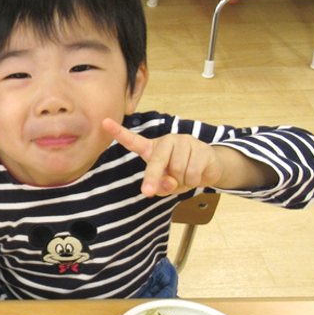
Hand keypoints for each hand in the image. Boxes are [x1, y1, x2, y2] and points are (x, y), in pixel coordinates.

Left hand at [103, 118, 223, 196]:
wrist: (209, 168)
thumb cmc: (181, 175)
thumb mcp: (166, 185)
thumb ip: (161, 186)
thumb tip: (168, 182)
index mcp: (152, 149)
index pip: (133, 141)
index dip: (119, 132)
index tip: (104, 122)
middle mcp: (167, 141)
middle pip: (156, 161)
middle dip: (152, 178)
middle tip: (147, 192)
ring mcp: (184, 142)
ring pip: (177, 171)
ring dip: (182, 181)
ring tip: (186, 176)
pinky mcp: (200, 147)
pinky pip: (192, 173)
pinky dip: (193, 181)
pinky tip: (197, 175)